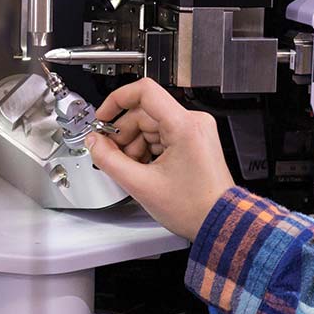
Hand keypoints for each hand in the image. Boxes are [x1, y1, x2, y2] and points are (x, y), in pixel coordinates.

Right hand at [85, 78, 236, 240]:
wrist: (218, 221)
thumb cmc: (194, 207)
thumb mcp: (141, 185)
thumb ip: (109, 160)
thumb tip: (95, 143)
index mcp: (184, 126)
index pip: (144, 92)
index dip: (117, 100)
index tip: (103, 116)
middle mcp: (193, 122)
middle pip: (144, 113)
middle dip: (124, 135)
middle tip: (112, 154)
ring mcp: (195, 130)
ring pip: (151, 126)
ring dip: (135, 145)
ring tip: (131, 169)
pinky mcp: (194, 140)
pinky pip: (162, 135)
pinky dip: (148, 149)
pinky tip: (143, 169)